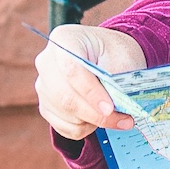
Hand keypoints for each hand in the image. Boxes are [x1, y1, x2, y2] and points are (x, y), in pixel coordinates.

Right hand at [34, 25, 146, 139]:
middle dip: (96, 115)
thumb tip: (111, 110)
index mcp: (64, 40)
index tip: (110, 108)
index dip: (91, 92)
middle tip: (125, 121)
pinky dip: (86, 128)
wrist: (106, 59)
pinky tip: (97, 116)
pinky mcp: (47, 106)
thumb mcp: (121, 59)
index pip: (71, 69)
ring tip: (114, 114)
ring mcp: (44, 85)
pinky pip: (65, 127)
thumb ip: (114, 81)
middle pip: (65, 96)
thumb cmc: (114, 55)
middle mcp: (47, 62)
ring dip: (94, 122)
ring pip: (66, 115)